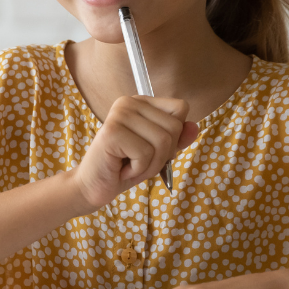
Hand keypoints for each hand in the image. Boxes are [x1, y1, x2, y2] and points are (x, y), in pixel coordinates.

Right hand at [71, 95, 198, 210]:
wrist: (92, 186)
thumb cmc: (125, 168)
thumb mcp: (157, 153)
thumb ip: (177, 139)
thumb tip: (195, 127)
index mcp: (140, 103)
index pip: (180, 109)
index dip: (174, 136)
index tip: (151, 147)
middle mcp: (128, 102)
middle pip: (174, 127)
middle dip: (163, 155)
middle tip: (138, 161)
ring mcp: (119, 115)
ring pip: (163, 141)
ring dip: (150, 165)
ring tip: (130, 166)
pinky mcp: (112, 132)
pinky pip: (145, 153)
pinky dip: (138, 169)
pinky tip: (122, 169)